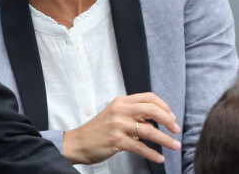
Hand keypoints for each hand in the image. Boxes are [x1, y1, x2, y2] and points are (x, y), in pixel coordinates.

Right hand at [61, 92, 180, 164]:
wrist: (79, 141)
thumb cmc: (98, 130)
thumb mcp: (114, 115)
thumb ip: (132, 115)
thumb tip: (153, 121)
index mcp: (121, 102)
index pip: (148, 97)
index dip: (164, 106)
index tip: (171, 117)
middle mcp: (120, 110)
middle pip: (151, 109)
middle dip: (168, 120)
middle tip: (176, 130)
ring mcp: (118, 125)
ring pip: (149, 130)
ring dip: (166, 139)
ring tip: (175, 146)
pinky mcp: (117, 140)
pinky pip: (141, 147)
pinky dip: (153, 154)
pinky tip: (160, 158)